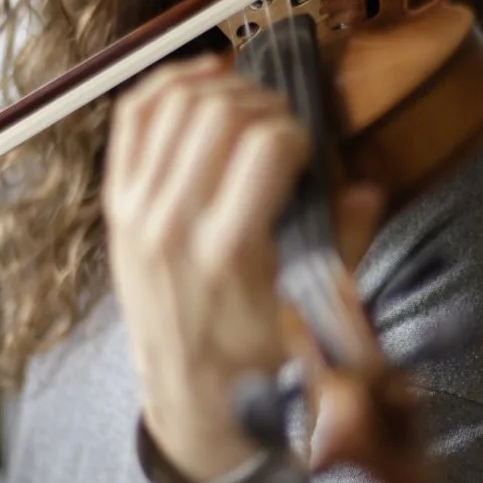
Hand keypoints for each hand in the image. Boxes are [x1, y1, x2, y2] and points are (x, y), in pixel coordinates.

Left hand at [102, 54, 311, 482]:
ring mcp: (137, 213)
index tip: (307, 151)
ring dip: (219, 88)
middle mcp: (173, 225)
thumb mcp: (309, 313)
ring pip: (173, 105)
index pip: (266, 144)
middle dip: (263, 104)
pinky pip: (132, 120)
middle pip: (219, 113)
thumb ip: (340, 244)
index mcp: (228, 252)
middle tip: (283, 125)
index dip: (298, 131)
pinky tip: (199, 81)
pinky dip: (165, 87)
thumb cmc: (254, 360)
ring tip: (248, 103)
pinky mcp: (116, 208)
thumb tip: (365, 189)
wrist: (191, 401)